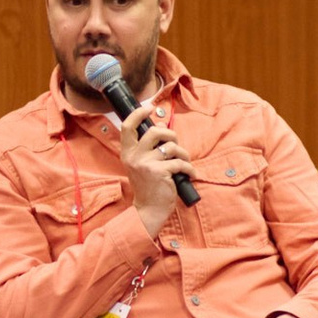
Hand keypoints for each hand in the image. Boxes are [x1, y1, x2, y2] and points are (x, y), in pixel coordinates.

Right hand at [114, 101, 193, 237]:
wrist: (149, 209)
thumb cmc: (148, 185)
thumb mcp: (142, 164)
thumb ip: (149, 146)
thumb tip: (161, 126)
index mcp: (127, 153)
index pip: (127, 127)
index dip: (138, 114)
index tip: (149, 107)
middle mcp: (134, 156)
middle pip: (155, 132)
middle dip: (170, 135)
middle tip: (175, 144)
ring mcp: (146, 164)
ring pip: (171, 147)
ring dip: (183, 153)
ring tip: (184, 162)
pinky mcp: (159, 172)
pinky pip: (180, 162)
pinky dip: (189, 168)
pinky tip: (190, 174)